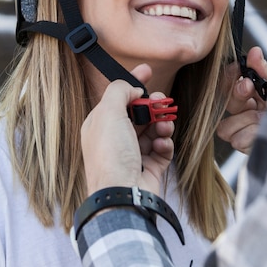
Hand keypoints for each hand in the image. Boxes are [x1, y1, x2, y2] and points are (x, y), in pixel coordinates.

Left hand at [81, 64, 174, 195]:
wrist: (122, 195)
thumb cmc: (110, 156)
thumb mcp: (108, 113)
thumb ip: (119, 90)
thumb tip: (133, 88)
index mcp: (101, 125)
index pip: (119, 97)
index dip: (134, 83)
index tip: (147, 71)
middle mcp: (116, 138)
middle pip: (139, 111)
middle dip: (153, 105)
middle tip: (162, 102)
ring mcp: (133, 153)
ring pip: (154, 128)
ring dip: (162, 124)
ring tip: (164, 127)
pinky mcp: (150, 167)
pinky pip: (163, 147)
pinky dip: (165, 143)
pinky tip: (162, 144)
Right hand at [217, 47, 266, 153]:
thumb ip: (266, 69)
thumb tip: (254, 51)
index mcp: (256, 93)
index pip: (230, 84)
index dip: (230, 76)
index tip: (237, 70)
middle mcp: (250, 112)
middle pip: (226, 102)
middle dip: (237, 93)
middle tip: (249, 87)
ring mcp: (249, 131)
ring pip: (226, 126)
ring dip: (245, 119)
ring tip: (263, 117)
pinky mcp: (251, 148)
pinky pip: (237, 140)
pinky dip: (251, 134)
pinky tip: (265, 131)